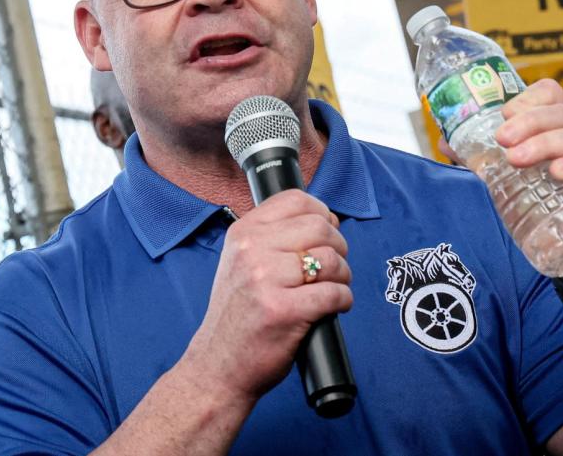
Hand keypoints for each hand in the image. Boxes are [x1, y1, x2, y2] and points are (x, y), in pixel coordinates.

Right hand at [181, 191, 352, 401]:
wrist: (219, 363)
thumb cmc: (238, 314)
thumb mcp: (240, 261)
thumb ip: (272, 237)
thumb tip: (324, 219)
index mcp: (242, 234)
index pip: (296, 200)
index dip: (322, 214)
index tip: (326, 232)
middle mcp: (252, 251)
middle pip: (320, 227)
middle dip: (339, 247)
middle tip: (333, 267)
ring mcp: (266, 280)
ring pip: (331, 260)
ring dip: (343, 276)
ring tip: (333, 288)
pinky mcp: (284, 311)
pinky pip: (334, 293)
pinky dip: (343, 301)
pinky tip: (333, 307)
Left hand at [491, 79, 562, 284]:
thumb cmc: (558, 216)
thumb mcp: (520, 184)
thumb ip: (487, 164)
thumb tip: (447, 144)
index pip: (553, 96)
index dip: (528, 101)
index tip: (503, 120)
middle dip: (530, 125)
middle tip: (503, 143)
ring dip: (550, 144)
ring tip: (520, 159)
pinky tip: (561, 172)